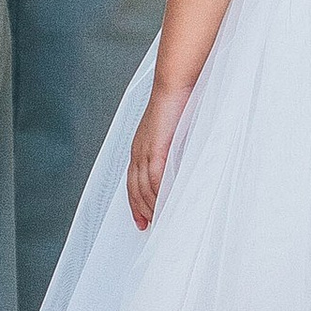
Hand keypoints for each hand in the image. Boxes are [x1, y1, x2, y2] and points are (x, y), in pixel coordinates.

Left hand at [128, 88, 186, 229]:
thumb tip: (178, 168)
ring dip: (152, 205)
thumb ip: (170, 151)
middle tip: (149, 227)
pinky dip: (158, 194)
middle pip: (134, 188)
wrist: (175, 84)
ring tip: (161, 220)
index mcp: (140, 147)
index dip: (135, 202)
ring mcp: (146, 149)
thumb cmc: (177, 104)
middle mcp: (138, 150)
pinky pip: (154, 178)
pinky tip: (165, 205)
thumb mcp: (170, 132)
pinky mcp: (157, 147)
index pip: (132, 182)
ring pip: (144, 187)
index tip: (141, 219)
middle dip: (140, 209)